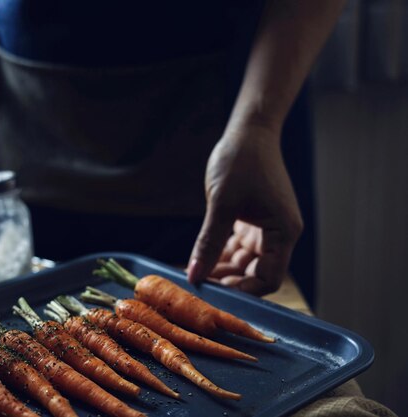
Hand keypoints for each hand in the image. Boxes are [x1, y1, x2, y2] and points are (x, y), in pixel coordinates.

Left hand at [186, 124, 302, 295]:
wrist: (248, 132)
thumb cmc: (241, 161)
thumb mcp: (222, 204)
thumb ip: (209, 243)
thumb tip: (195, 276)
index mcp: (284, 232)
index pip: (268, 279)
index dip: (242, 292)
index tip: (212, 295)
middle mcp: (279, 235)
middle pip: (255, 275)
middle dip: (228, 283)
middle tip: (197, 288)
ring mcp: (265, 230)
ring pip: (242, 264)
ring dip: (220, 270)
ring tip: (193, 276)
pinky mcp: (250, 223)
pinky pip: (235, 249)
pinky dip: (218, 255)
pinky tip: (197, 262)